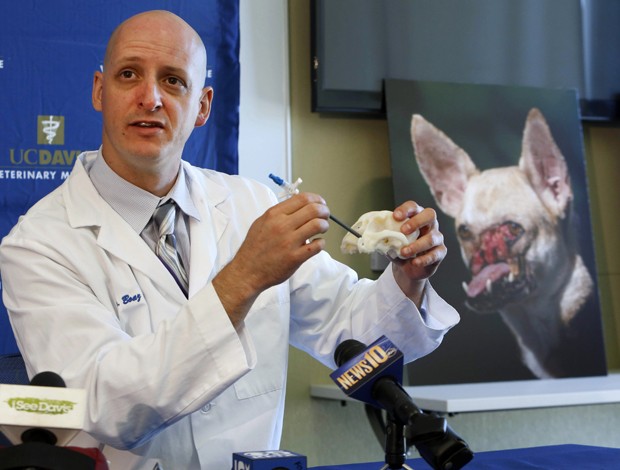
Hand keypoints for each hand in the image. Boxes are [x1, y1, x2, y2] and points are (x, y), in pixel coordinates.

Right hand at [213, 193, 329, 324]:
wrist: (247, 271)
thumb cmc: (255, 248)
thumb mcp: (261, 223)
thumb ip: (280, 214)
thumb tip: (300, 207)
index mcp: (274, 214)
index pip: (303, 198)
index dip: (317, 199)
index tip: (320, 203)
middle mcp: (282, 226)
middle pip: (314, 209)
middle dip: (324, 211)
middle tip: (325, 216)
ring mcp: (289, 242)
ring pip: (318, 225)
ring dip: (324, 225)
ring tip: (322, 229)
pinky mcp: (295, 258)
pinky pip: (317, 246)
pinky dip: (321, 243)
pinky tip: (316, 244)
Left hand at [390, 201, 446, 304]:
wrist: (408, 268)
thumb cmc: (400, 249)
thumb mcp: (390, 241)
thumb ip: (385, 237)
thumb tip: (374, 237)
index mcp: (416, 216)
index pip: (414, 207)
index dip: (406, 209)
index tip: (395, 216)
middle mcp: (429, 224)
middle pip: (429, 215)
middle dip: (417, 221)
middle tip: (403, 230)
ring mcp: (436, 237)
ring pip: (432, 238)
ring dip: (417, 245)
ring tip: (404, 252)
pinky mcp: (440, 252)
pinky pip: (436, 254)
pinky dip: (424, 259)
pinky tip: (414, 262)